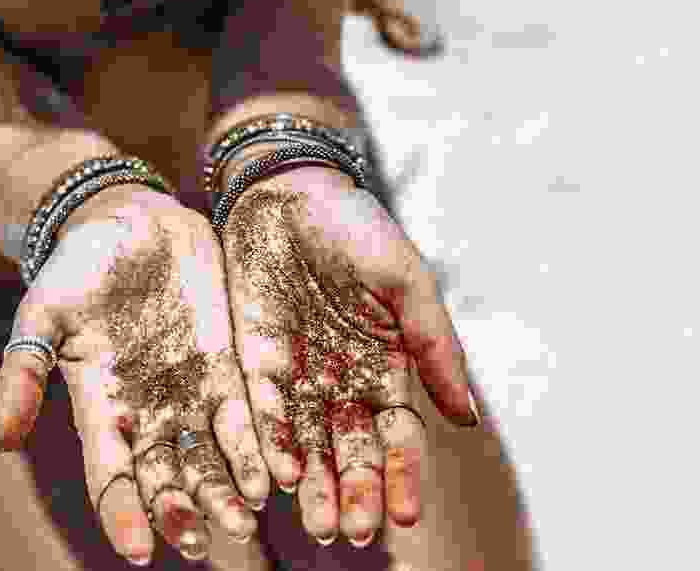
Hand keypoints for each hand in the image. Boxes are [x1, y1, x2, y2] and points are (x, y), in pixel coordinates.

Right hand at [0, 186, 270, 563]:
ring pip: (213, 457)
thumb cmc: (77, 266)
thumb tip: (0, 441)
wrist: (126, 218)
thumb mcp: (43, 314)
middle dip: (185, 512)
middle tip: (203, 541)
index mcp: (102, 408)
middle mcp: (150, 411)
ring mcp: (192, 388)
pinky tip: (276, 470)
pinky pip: (246, 412)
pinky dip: (259, 444)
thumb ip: (25, 372)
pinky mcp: (227, 361)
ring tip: (246, 517)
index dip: (124, 515)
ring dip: (229, 491)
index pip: (112, 477)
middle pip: (169, 479)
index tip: (140, 552)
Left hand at [219, 163, 476, 547]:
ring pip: (308, 444)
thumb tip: (466, 416)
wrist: (288, 188)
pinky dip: (272, 443)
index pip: (397, 434)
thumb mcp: (405, 280)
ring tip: (319, 525)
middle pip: (352, 450)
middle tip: (355, 532)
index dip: (402, 474)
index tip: (403, 513)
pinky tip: (278, 475)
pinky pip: (264, 409)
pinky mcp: (255, 357)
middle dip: (356, 492)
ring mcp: (298, 372)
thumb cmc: (355, 228)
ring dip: (314, 487)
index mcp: (385, 365)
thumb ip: (434, 344)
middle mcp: (341, 380)